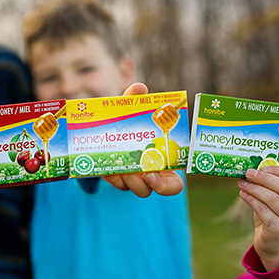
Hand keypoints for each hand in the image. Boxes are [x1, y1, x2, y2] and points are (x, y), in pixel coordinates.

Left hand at [101, 82, 183, 196]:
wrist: (105, 127)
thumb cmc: (129, 120)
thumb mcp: (131, 110)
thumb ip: (135, 101)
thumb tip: (140, 88)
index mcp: (161, 161)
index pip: (173, 184)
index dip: (166, 186)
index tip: (153, 175)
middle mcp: (147, 173)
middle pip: (150, 190)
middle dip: (144, 185)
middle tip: (138, 174)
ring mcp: (130, 177)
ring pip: (132, 188)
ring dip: (128, 179)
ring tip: (122, 166)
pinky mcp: (114, 176)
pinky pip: (116, 181)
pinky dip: (112, 173)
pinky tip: (108, 164)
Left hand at [238, 166, 278, 270]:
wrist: (273, 246)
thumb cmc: (273, 217)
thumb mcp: (276, 202)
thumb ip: (270, 188)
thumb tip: (253, 169)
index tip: (262, 167)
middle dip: (263, 178)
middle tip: (248, 173)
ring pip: (272, 198)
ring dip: (254, 188)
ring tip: (241, 183)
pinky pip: (262, 210)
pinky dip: (251, 199)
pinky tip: (243, 194)